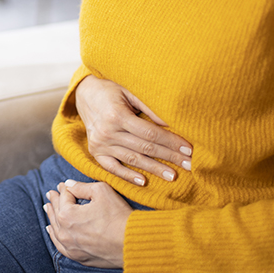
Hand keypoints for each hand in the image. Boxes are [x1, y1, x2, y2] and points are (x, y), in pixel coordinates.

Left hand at [44, 180, 131, 267]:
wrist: (129, 242)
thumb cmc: (117, 215)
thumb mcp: (101, 191)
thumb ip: (81, 186)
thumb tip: (68, 184)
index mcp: (68, 214)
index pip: (64, 197)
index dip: (64, 188)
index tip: (63, 184)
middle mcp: (65, 232)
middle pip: (57, 212)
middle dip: (54, 201)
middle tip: (51, 193)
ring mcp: (70, 247)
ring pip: (55, 229)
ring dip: (51, 216)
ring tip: (48, 208)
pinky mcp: (77, 256)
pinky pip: (60, 245)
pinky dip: (54, 235)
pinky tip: (52, 230)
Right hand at [75, 75, 191, 185]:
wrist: (84, 94)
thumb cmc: (111, 90)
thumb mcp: (130, 92)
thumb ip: (149, 108)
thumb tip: (171, 123)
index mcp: (117, 115)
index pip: (150, 133)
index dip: (171, 141)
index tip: (188, 148)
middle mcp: (108, 132)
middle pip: (145, 148)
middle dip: (169, 157)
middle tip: (189, 165)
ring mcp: (100, 144)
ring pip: (133, 160)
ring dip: (154, 169)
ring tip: (173, 176)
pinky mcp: (95, 152)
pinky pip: (113, 168)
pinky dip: (128, 176)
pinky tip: (144, 181)